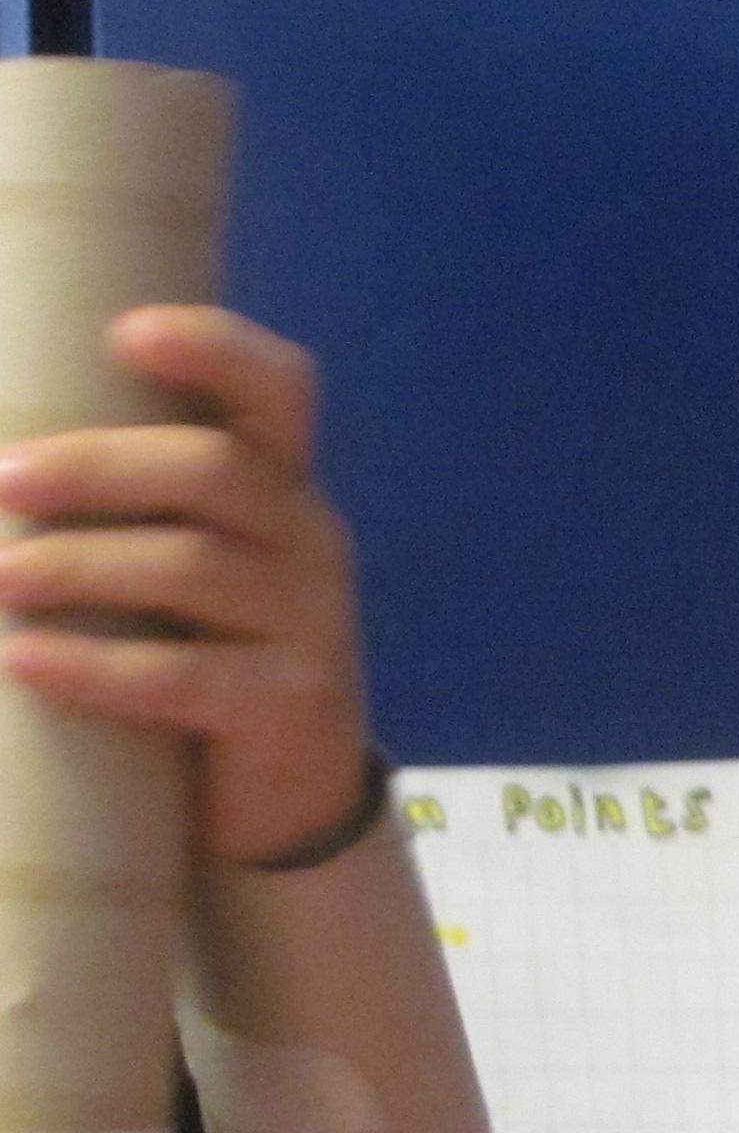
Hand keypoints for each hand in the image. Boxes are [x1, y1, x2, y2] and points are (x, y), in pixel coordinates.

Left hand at [0, 305, 369, 864]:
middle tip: (1, 481)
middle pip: (214, 471)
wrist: (284, 796)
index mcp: (282, 485)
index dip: (214, 348)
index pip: (279, 388)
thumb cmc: (202, 651)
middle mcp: (312, 539)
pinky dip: (93, 666)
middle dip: (98, 467)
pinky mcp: (295, 706)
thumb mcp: (181, 563)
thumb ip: (129, 506)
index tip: (121, 337)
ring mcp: (314, 625)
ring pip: (194, 568)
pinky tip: (25, 659)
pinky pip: (185, 676)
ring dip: (79, 566)